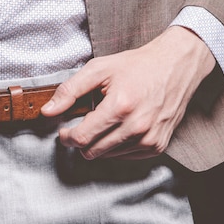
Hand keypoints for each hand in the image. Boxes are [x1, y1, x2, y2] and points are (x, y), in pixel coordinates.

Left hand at [41, 26, 215, 159]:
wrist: (175, 66)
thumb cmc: (137, 66)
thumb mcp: (98, 69)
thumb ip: (69, 90)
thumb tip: (47, 111)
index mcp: (120, 107)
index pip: (82, 138)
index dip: (67, 137)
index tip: (64, 131)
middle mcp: (136, 127)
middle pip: (92, 151)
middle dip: (81, 140)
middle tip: (81, 125)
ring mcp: (149, 139)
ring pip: (107, 156)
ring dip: (99, 143)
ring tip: (105, 121)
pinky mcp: (157, 146)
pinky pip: (125, 157)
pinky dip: (116, 146)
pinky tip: (119, 127)